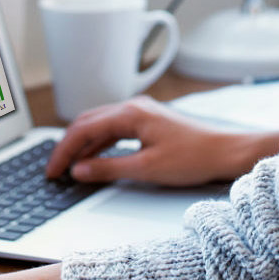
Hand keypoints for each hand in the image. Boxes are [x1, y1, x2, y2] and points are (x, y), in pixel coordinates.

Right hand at [43, 96, 278, 186]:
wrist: (226, 152)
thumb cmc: (193, 158)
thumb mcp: (146, 168)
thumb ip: (108, 168)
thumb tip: (79, 170)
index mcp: (130, 114)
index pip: (83, 129)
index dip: (63, 151)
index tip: (52, 171)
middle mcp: (134, 108)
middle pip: (88, 123)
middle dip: (68, 146)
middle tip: (55, 170)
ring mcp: (142, 113)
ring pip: (100, 126)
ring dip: (83, 145)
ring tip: (70, 168)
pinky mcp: (149, 122)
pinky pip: (115, 130)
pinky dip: (99, 144)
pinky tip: (94, 160)